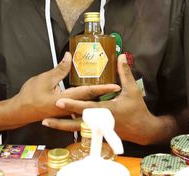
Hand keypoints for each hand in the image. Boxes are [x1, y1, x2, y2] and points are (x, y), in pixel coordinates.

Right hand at [0, 52, 119, 130]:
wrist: (20, 111)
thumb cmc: (30, 95)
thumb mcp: (44, 79)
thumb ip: (59, 69)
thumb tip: (69, 56)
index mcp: (67, 99)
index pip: (89, 92)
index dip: (103, 88)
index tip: (117, 86)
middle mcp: (69, 107)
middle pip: (91, 99)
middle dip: (104, 93)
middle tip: (117, 87)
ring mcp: (66, 110)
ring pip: (85, 104)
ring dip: (96, 97)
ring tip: (107, 90)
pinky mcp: (63, 111)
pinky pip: (78, 106)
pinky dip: (86, 100)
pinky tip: (89, 96)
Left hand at [45, 54, 166, 144]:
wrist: (143, 130)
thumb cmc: (137, 109)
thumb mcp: (132, 90)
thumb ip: (125, 73)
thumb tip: (121, 56)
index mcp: (107, 110)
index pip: (86, 107)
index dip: (73, 104)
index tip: (59, 101)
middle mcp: (100, 122)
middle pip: (77, 122)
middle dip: (60, 121)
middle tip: (45, 118)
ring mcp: (99, 129)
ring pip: (77, 128)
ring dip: (62, 126)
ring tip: (46, 122)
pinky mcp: (99, 132)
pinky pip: (82, 129)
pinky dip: (70, 127)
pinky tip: (59, 124)